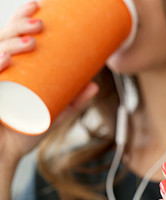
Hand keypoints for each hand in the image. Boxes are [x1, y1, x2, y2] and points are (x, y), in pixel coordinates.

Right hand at [0, 2, 97, 166]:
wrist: (4, 157)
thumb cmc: (23, 132)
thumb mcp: (53, 114)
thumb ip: (72, 101)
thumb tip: (94, 85)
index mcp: (12, 69)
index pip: (14, 37)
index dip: (23, 18)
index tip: (40, 7)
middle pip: (4, 38)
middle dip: (20, 26)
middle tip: (41, 23)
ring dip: (12, 43)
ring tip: (33, 42)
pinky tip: (6, 60)